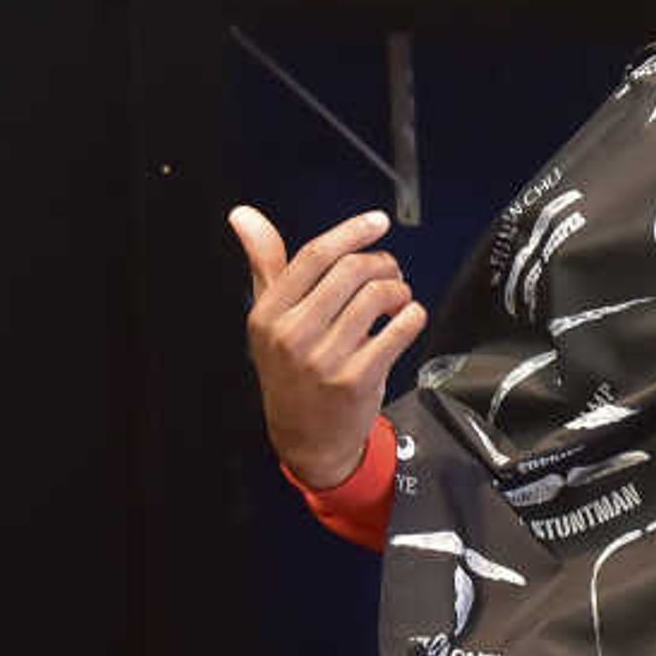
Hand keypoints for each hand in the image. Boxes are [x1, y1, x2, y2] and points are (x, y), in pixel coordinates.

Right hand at [232, 205, 424, 490]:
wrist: (306, 439)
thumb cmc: (291, 371)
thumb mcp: (268, 319)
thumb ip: (265, 264)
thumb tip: (243, 216)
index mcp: (268, 314)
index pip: (314, 256)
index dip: (352, 232)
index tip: (377, 223)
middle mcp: (293, 335)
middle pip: (351, 271)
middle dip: (382, 263)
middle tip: (389, 272)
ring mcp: (325, 359)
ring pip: (378, 296)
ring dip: (400, 290)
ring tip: (397, 298)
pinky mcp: (357, 379)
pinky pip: (399, 330)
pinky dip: (412, 316)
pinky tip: (407, 319)